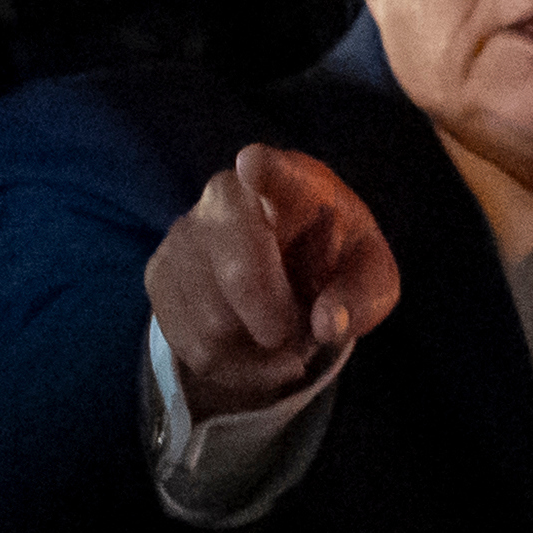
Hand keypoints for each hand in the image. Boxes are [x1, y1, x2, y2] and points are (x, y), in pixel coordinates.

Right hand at [145, 144, 401, 416]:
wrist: (291, 267)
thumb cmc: (339, 261)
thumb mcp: (372, 277)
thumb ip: (361, 295)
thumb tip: (326, 325)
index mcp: (291, 182)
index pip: (273, 171)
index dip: (264, 170)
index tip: (253, 164)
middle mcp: (226, 197)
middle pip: (236, 265)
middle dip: (271, 316)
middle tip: (293, 334)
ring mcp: (184, 234)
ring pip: (211, 319)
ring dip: (255, 351)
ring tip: (281, 340)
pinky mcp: (160, 274)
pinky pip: (190, 343)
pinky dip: (230, 367)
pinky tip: (252, 353)